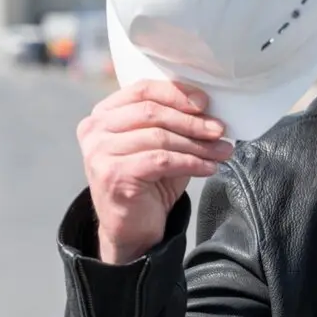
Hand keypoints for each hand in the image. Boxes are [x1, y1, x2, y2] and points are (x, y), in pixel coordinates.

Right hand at [77, 80, 234, 263]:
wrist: (132, 227)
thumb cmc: (149, 180)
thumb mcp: (162, 144)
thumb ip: (176, 123)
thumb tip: (212, 111)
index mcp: (104, 114)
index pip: (143, 90)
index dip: (177, 94)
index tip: (206, 103)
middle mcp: (95, 129)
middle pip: (152, 113)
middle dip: (192, 121)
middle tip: (220, 130)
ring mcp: (99, 152)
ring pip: (159, 137)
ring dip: (197, 145)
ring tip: (221, 151)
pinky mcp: (113, 174)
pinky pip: (161, 161)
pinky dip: (191, 163)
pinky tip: (209, 168)